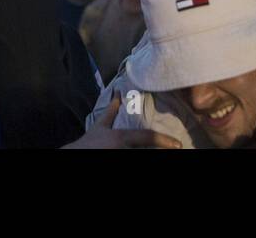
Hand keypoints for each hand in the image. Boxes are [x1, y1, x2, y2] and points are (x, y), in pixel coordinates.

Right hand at [61, 95, 181, 148]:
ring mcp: (122, 156)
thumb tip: (117, 93)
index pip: (147, 137)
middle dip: (163, 150)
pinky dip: (143, 156)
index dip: (164, 140)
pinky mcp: (119, 162)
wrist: (76, 155)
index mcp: (121, 137)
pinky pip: (135, 159)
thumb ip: (111, 111)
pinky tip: (153, 154)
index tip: (178, 144)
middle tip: (176, 149)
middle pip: (149, 152)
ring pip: (143, 156)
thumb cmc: (90, 142)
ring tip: (170, 153)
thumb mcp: (100, 126)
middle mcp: (124, 149)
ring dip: (156, 154)